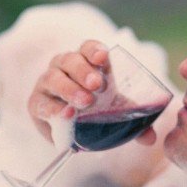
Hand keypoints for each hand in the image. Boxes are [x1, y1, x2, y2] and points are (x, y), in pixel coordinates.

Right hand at [27, 41, 156, 145]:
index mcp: (85, 61)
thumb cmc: (95, 112)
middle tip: (97, 85)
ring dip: (69, 88)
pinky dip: (54, 109)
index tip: (103, 58)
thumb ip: (134, 123)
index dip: (94, 50)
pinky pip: (42, 103)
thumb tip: (150, 137)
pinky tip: (66, 115)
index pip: (88, 48)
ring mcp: (47, 83)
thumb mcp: (117, 114)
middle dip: (83, 70)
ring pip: (54, 78)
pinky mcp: (36, 104)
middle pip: (70, 60)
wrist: (70, 130)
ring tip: (85, 102)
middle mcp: (63, 67)